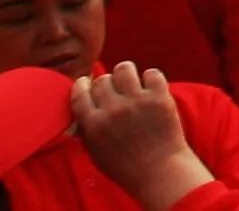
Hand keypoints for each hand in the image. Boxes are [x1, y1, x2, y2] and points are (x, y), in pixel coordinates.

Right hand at [72, 63, 217, 210]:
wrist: (159, 171)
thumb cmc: (125, 164)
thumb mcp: (95, 152)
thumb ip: (85, 128)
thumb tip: (79, 106)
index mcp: (94, 124)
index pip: (79, 92)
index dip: (83, 84)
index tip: (88, 82)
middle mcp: (113, 110)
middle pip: (103, 79)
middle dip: (108, 84)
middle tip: (116, 92)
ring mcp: (137, 102)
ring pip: (125, 68)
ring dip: (127, 75)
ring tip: (133, 85)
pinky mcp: (159, 97)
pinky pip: (152, 73)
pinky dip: (151, 79)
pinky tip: (151, 89)